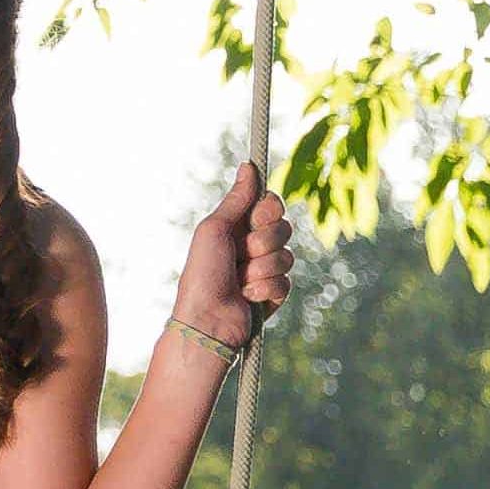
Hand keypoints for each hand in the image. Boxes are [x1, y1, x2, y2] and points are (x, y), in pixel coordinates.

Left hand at [171, 162, 293, 351]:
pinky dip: (265, 289)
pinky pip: (286, 282)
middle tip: (241, 255)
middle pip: (284, 228)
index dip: (269, 210)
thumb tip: (248, 166)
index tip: (257, 218)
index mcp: (237, 227)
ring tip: (239, 282)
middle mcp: (252, 246)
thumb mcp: (214, 230)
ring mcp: (264, 270)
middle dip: (263, 242)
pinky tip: (247, 298)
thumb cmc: (202, 275)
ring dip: (261, 269)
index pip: (271, 205)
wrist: (206, 322)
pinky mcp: (272, 294)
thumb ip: (236, 200)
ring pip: (288, 256)